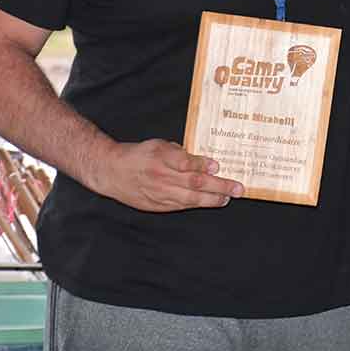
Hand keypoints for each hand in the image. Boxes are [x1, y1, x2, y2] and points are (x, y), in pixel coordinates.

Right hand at [89, 139, 244, 211]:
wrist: (112, 172)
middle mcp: (161, 176)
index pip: (185, 162)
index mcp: (161, 157)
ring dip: (213, 199)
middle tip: (238, 188)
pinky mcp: (157, 205)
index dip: (202, 165)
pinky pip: (182, 205)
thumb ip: (180, 152)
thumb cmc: (139, 155)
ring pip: (191, 198)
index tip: (217, 166)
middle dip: (219, 186)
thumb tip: (203, 161)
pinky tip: (213, 202)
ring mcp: (159, 193)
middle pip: (194, 183)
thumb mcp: (159, 145)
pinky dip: (198, 204)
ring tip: (228, 198)